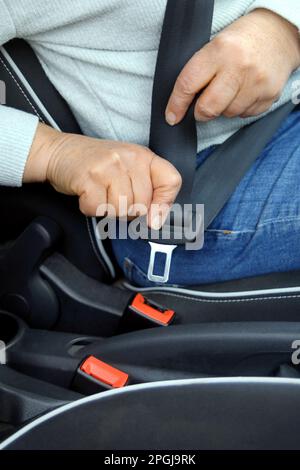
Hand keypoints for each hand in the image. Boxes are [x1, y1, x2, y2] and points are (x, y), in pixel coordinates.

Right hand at [23, 123, 181, 228]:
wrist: (61, 151)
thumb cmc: (97, 164)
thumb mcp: (128, 169)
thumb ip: (146, 190)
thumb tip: (155, 222)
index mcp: (143, 156)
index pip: (171, 181)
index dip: (164, 204)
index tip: (153, 217)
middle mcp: (129, 159)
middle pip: (142, 205)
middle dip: (127, 211)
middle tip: (114, 198)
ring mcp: (109, 167)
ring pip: (122, 210)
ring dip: (108, 210)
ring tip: (100, 194)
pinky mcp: (88, 177)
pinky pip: (98, 209)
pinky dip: (91, 208)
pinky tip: (88, 194)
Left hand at [166, 8, 299, 122]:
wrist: (277, 34)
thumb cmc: (239, 42)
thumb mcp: (214, 45)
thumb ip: (199, 72)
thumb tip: (180, 105)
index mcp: (219, 51)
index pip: (188, 84)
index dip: (177, 105)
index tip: (172, 117)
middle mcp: (238, 67)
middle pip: (208, 108)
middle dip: (201, 112)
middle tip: (202, 107)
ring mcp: (256, 83)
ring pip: (227, 114)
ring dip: (223, 108)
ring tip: (230, 89)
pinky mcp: (269, 95)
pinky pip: (244, 115)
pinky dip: (240, 108)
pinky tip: (244, 91)